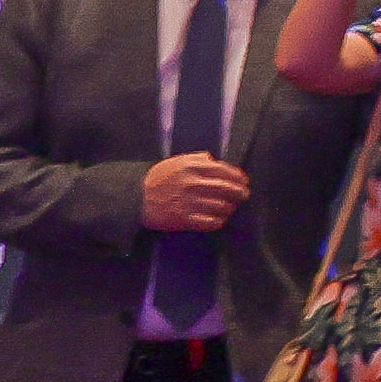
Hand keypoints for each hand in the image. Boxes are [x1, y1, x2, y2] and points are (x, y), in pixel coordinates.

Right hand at [132, 151, 250, 235]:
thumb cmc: (158, 178)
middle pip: (226, 189)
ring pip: (221, 206)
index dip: (238, 177)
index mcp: (191, 167)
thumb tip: (216, 161)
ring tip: (231, 208)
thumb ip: (198, 159)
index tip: (244, 181)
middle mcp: (192, 183)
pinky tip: (220, 219)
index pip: (223, 170)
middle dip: (240, 193)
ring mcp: (189, 202)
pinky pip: (211, 222)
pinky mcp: (185, 219)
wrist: (136, 199)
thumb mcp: (177, 161)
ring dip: (230, 208)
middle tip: (244, 195)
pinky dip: (219, 221)